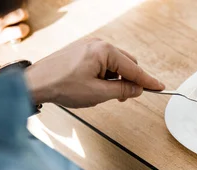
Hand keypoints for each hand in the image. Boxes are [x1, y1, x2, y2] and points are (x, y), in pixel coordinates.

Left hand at [24, 38, 164, 107]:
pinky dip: (105, 75)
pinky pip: (103, 62)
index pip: (134, 69)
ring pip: (115, 64)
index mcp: (104, 51)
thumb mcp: (98, 94)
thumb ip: (122, 91)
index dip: (148, 81)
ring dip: (115, 79)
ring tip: (102, 93)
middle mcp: (98, 44)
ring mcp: (89, 46)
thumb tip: (137, 89)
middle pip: (126, 63)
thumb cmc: (62, 85)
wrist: (36, 82)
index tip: (160, 87)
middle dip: (128, 81)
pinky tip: (95, 86)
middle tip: (122, 98)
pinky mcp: (82, 51)